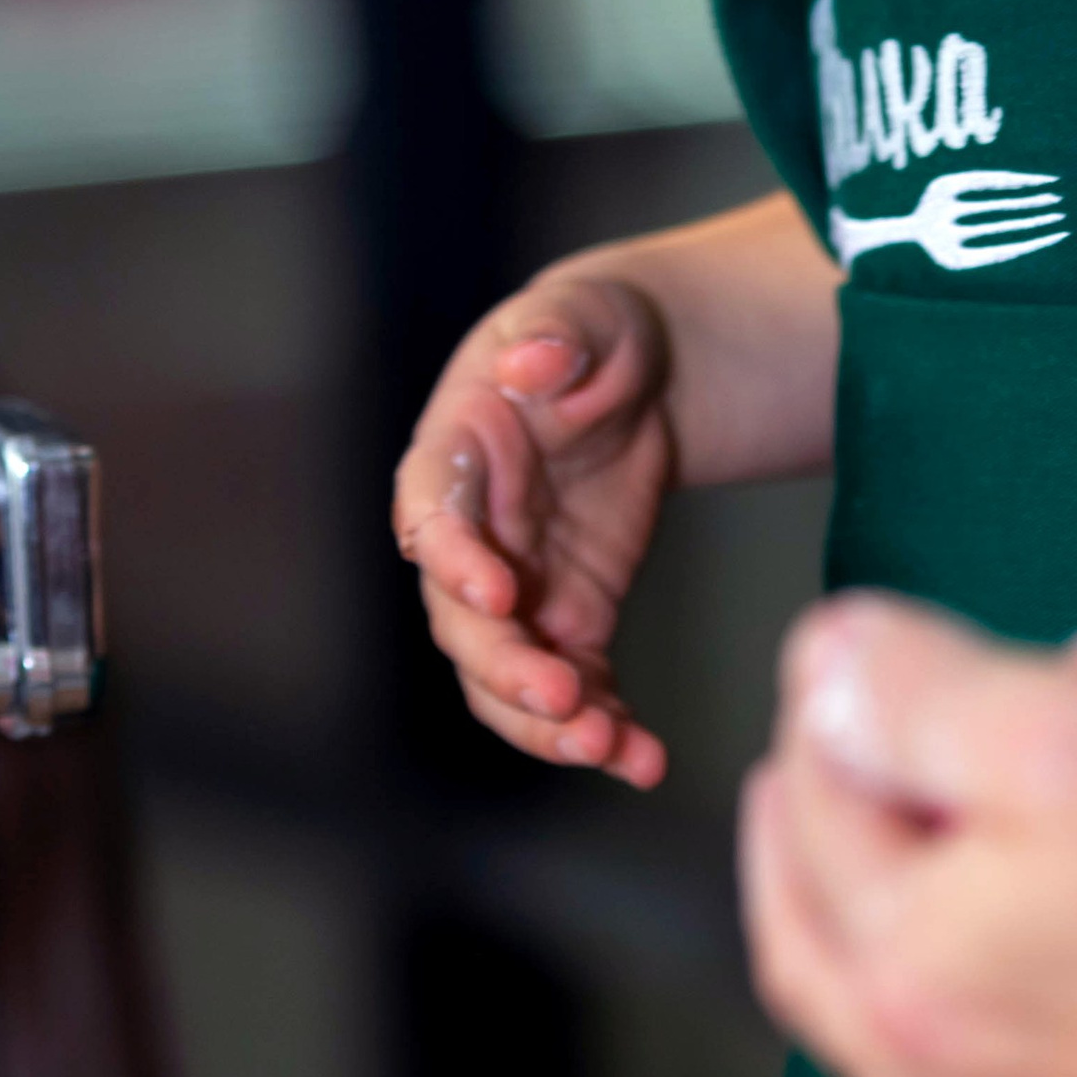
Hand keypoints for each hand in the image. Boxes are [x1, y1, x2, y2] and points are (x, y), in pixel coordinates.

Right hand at [392, 258, 679, 785]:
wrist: (637, 373)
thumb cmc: (594, 333)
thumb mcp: (585, 317)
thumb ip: (556, 333)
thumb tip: (533, 361)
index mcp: (457, 456)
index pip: (433, 516)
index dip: (454, 560)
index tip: (497, 593)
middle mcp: (472, 537)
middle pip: (463, 623)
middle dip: (506, 667)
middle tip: (563, 697)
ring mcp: (517, 588)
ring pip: (506, 678)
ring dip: (548, 723)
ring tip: (608, 748)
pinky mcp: (569, 618)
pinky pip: (576, 686)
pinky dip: (605, 727)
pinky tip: (644, 759)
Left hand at [741, 596, 1076, 1076]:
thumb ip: (924, 698)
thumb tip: (821, 667)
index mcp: (907, 972)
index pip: (815, 806)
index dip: (830, 702)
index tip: (844, 646)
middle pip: (818, 947)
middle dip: (803, 839)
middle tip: (815, 757)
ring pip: (896, 1047)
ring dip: (872, 946)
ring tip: (891, 871)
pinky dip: (969, 1038)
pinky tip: (1011, 1003)